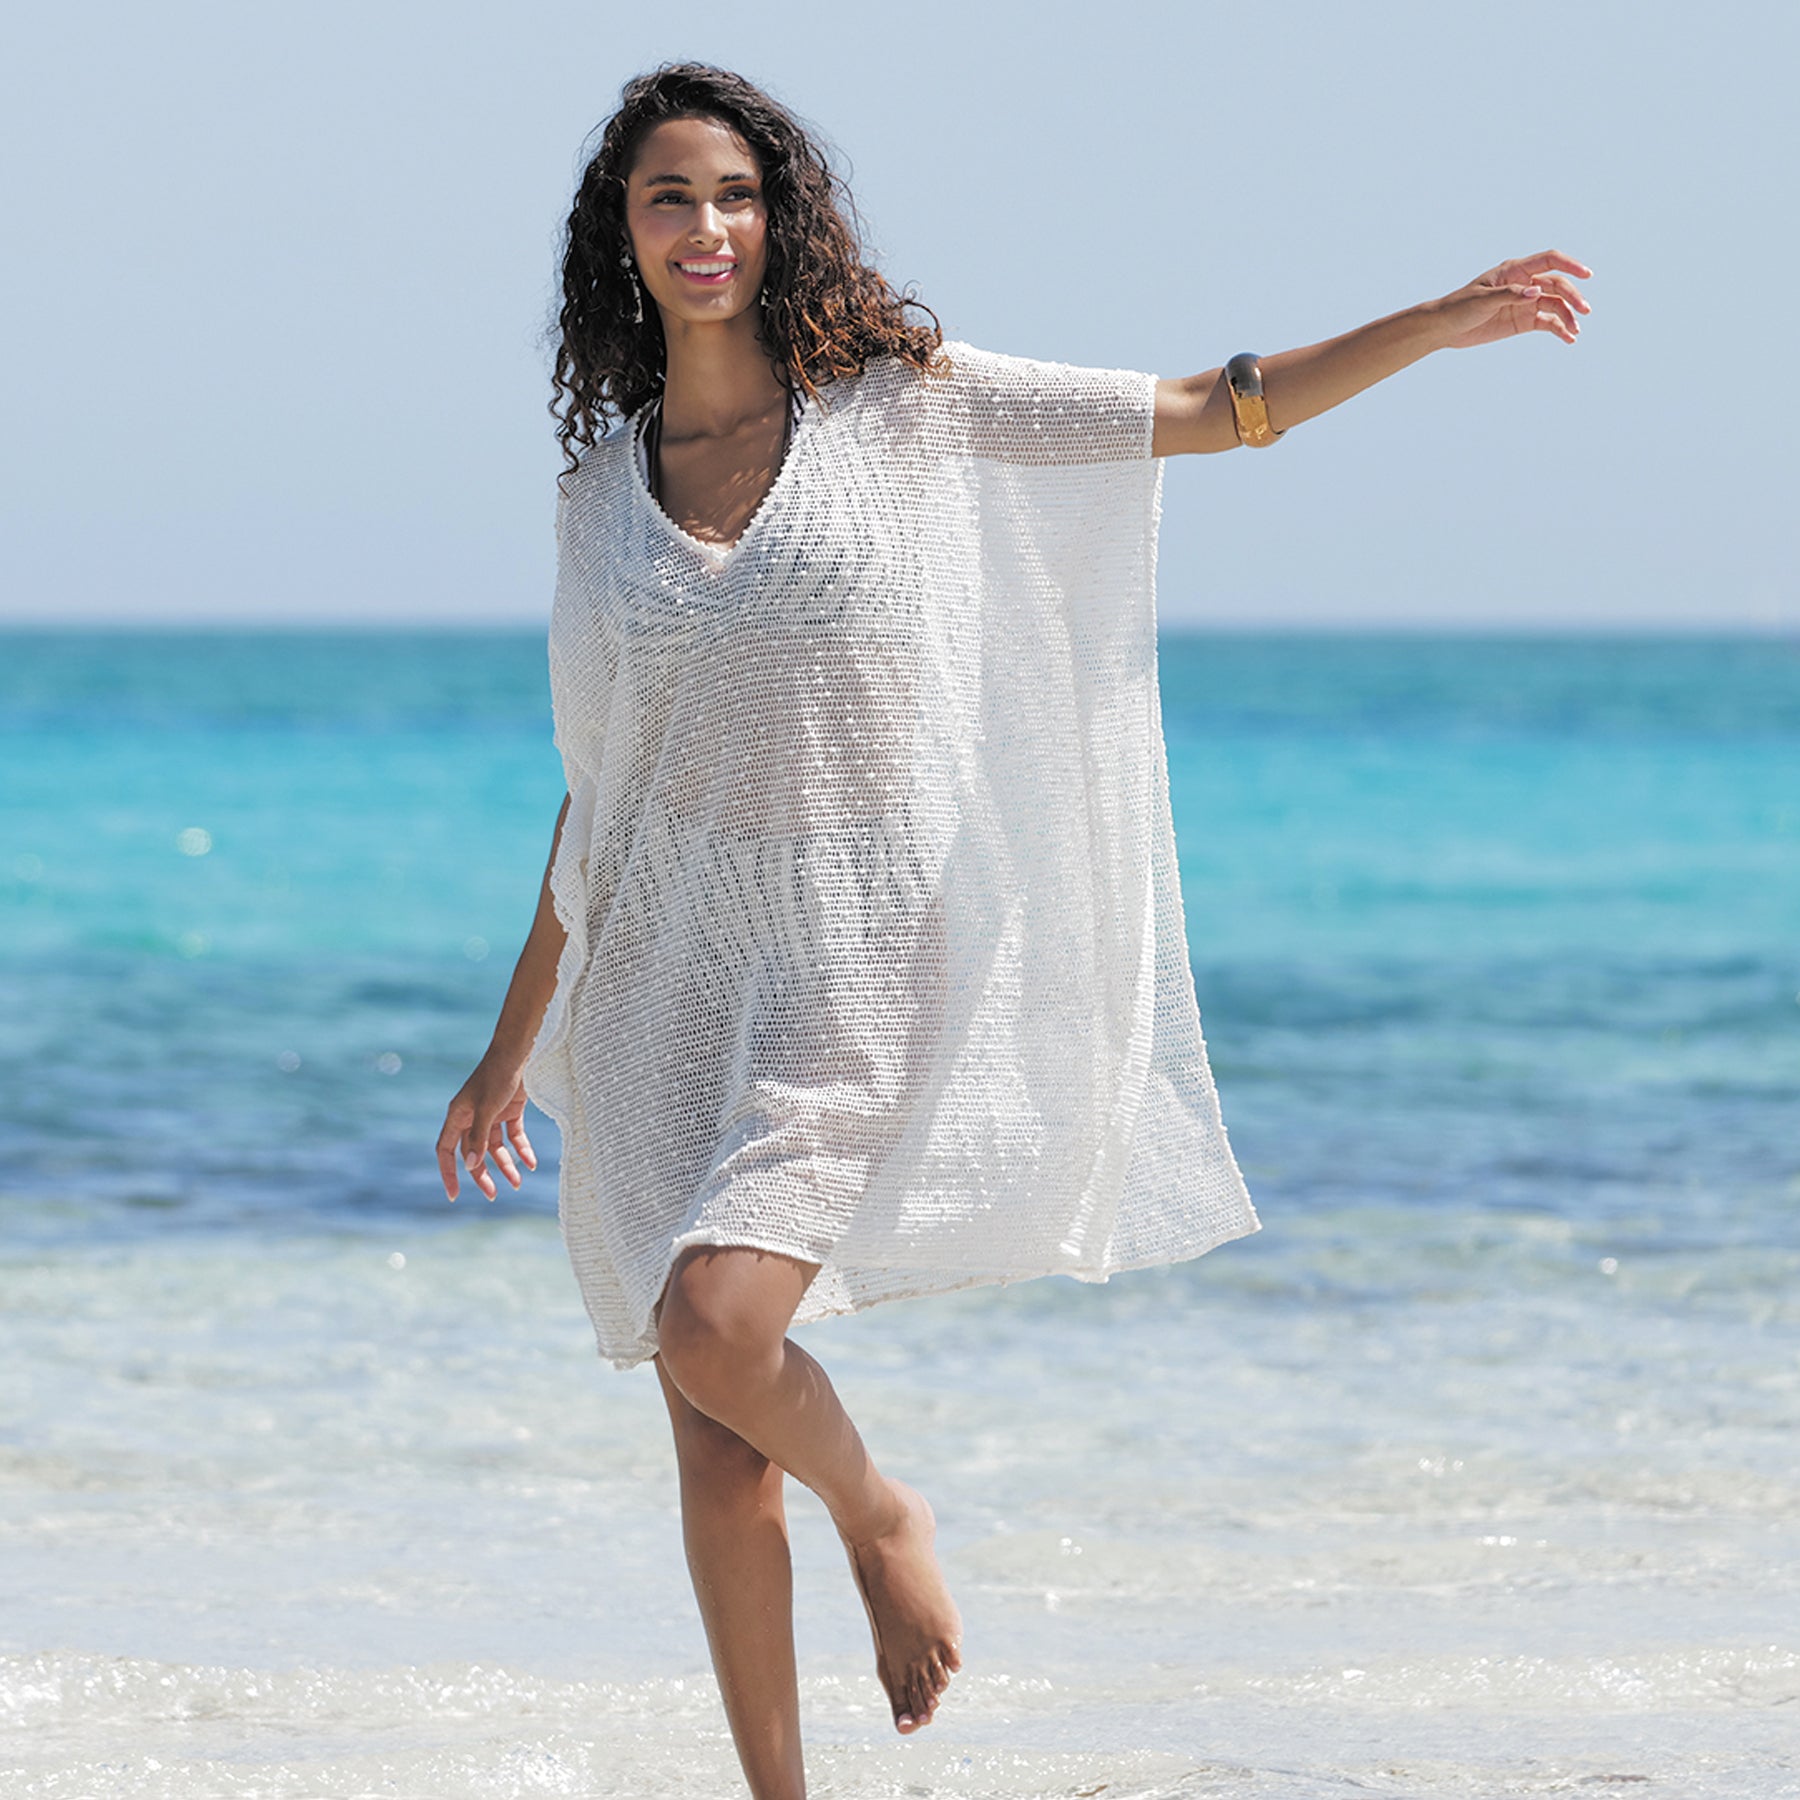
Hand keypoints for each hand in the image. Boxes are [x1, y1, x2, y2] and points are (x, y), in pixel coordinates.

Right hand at [436, 1054, 537, 1201]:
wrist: (520, 1051)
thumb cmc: (498, 1076)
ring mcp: (491, 1114)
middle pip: (473, 1153)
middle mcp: (472, 1117)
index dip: (448, 1173)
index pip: (446, 1150)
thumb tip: (470, 1165)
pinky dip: (522, 1149)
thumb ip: (479, 1138)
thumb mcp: (487, 1108)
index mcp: (458, 1116)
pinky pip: (514, 1136)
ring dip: (506, 1165)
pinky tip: (532, 1162)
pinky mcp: (510, 1109)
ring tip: (518, 1184)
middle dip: (482, 1174)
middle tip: (493, 1195)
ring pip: (495, 1147)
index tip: (454, 1195)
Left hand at [1437, 250, 1591, 349]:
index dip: (1570, 265)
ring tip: (1576, 331)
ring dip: (1568, 316)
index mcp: (1515, 270)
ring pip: (1555, 305)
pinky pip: (1547, 323)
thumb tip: (1537, 292)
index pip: (1550, 261)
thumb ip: (1511, 294)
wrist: (1445, 328)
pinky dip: (1559, 330)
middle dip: (1572, 297)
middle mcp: (1525, 284)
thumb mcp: (1483, 299)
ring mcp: (1526, 303)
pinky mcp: (1523, 321)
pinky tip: (1568, 339)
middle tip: (1584, 311)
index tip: (1587, 275)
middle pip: (1557, 285)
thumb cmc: (1460, 306)